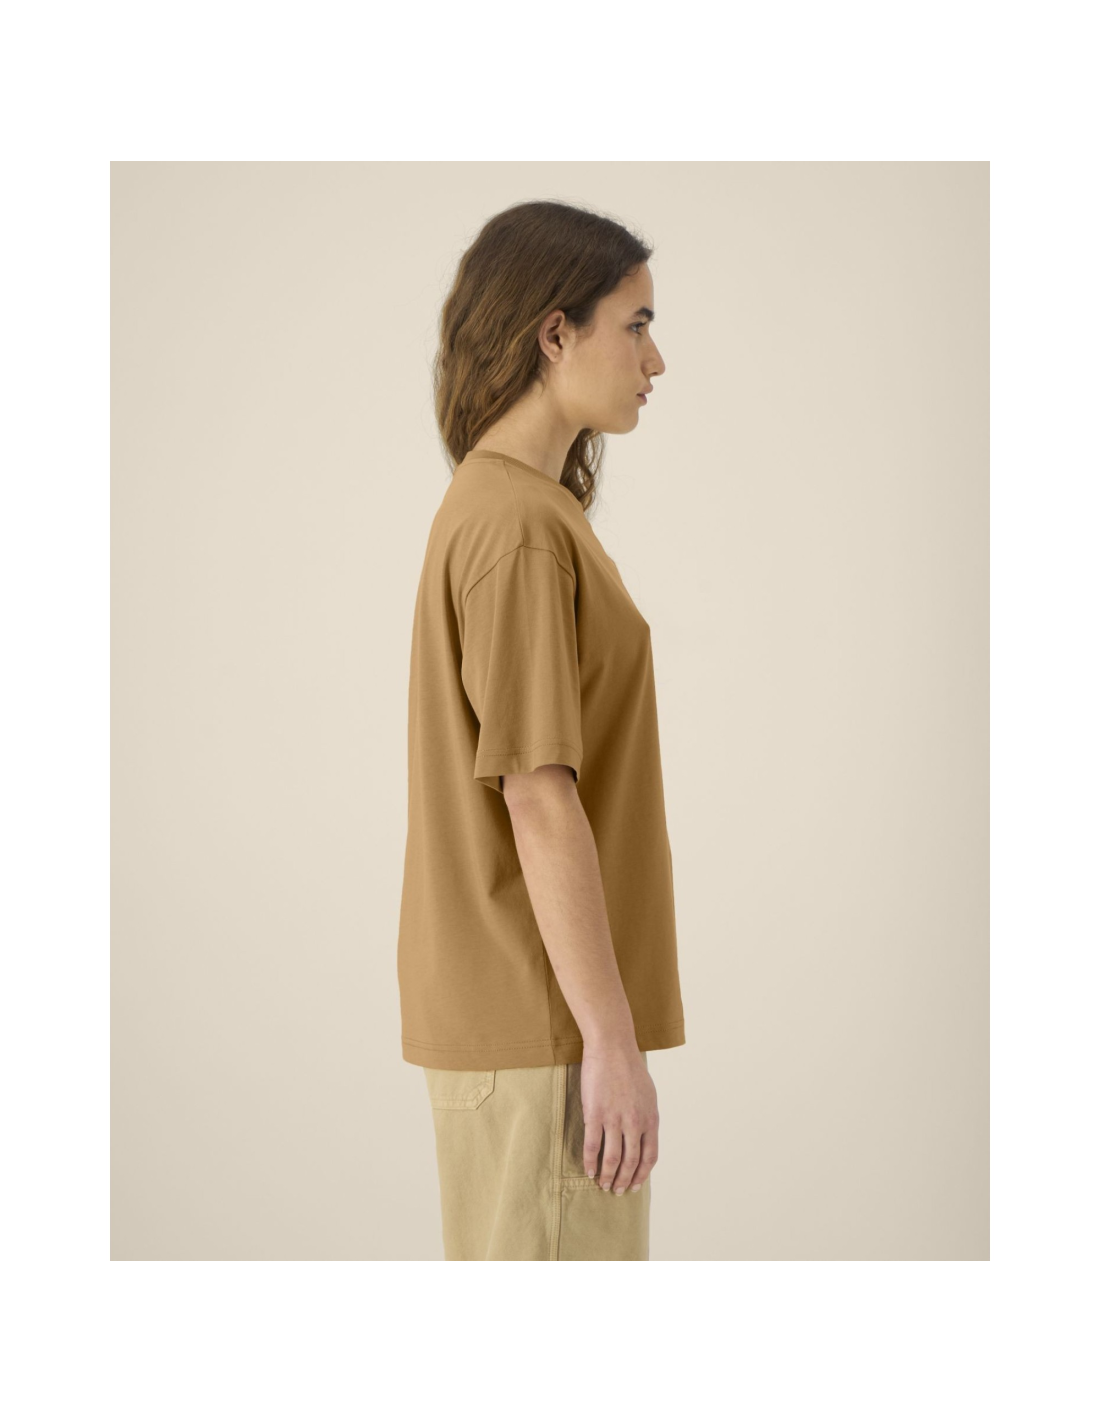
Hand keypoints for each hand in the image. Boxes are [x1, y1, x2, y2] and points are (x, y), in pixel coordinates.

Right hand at [580, 1044, 658, 1193]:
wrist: (612, 1047)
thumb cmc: (630, 1068)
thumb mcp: (648, 1095)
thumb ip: (646, 1117)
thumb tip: (643, 1135)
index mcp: (650, 1119)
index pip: (650, 1156)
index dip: (642, 1174)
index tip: (635, 1185)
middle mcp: (635, 1123)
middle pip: (631, 1162)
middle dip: (624, 1181)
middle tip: (618, 1191)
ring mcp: (614, 1120)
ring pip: (612, 1159)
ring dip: (608, 1177)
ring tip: (604, 1186)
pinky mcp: (594, 1115)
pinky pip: (592, 1146)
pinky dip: (590, 1163)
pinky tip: (589, 1171)